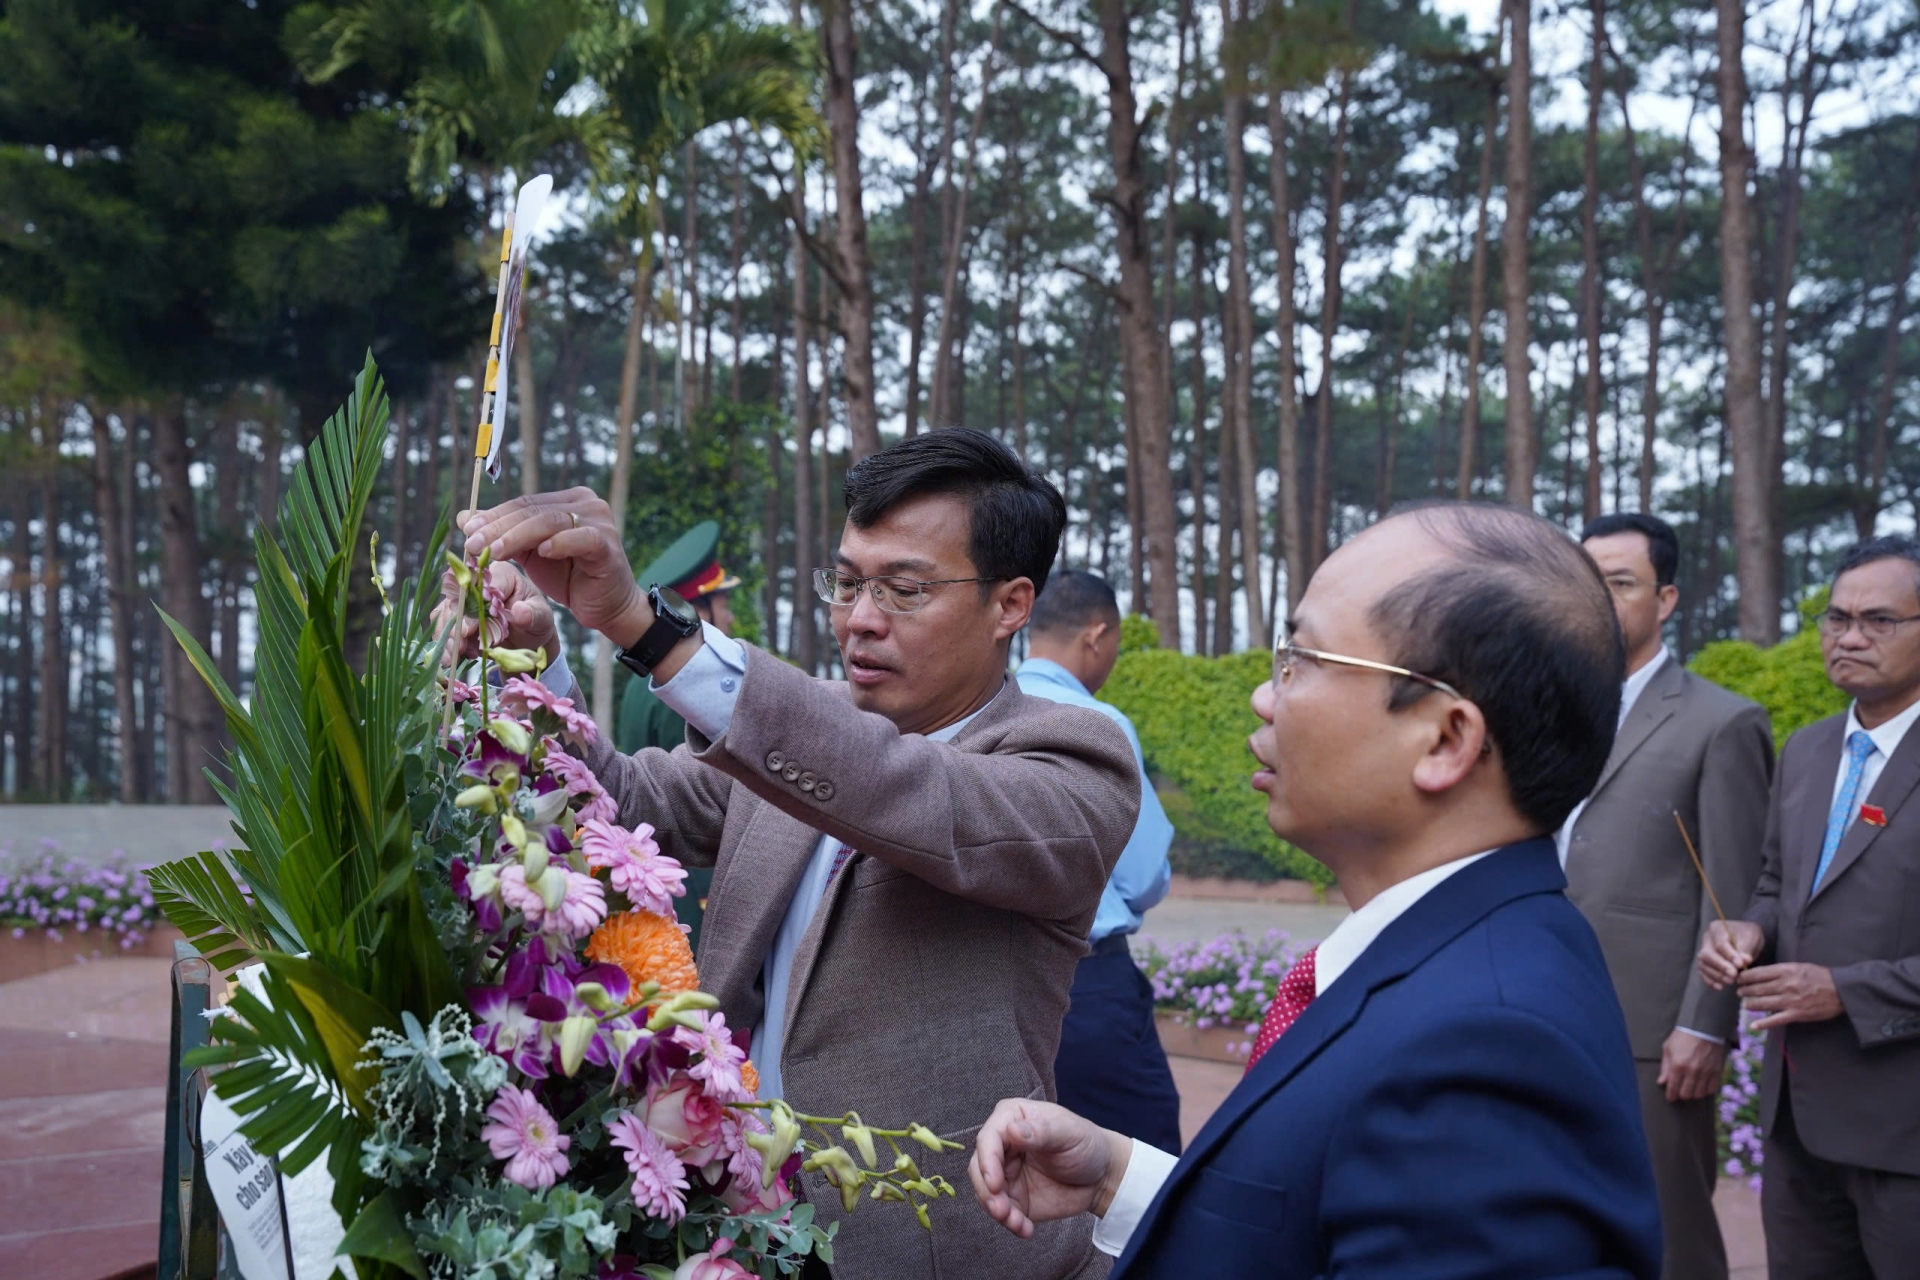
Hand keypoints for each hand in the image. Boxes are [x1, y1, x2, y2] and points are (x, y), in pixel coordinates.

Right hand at [431, 563, 558, 664]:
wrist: (528, 640)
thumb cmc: (536, 622)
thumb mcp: (542, 619)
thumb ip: (532, 615)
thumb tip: (519, 610)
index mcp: (501, 574)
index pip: (481, 584)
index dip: (474, 605)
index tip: (471, 627)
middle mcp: (478, 582)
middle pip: (458, 598)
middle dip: (457, 623)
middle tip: (459, 643)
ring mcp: (464, 600)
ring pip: (445, 612)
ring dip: (448, 634)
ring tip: (453, 654)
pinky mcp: (456, 616)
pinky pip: (443, 626)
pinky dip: (445, 642)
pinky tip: (450, 657)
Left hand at [459, 490, 648, 645]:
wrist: (606, 606)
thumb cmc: (570, 579)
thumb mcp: (530, 555)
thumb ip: (503, 536)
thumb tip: (464, 519)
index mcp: (567, 500)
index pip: (523, 503)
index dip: (494, 516)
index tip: (467, 532)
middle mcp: (585, 503)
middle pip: (533, 510)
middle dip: (499, 527)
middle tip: (473, 543)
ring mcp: (599, 520)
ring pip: (550, 522)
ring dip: (517, 536)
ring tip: (493, 552)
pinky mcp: (607, 543)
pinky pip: (581, 538)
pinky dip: (559, 544)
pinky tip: (541, 553)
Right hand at [968, 1099, 1130, 1239]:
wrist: (1101, 1176)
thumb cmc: (1086, 1144)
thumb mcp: (1069, 1133)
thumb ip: (1042, 1131)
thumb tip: (1012, 1130)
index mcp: (1012, 1118)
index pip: (989, 1138)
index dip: (987, 1160)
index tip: (995, 1183)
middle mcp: (1003, 1145)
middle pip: (979, 1167)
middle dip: (987, 1191)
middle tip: (1002, 1210)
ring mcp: (1005, 1173)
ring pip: (985, 1192)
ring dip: (997, 1210)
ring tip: (1017, 1223)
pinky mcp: (1013, 1197)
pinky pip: (1002, 1212)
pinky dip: (1010, 1223)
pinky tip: (1025, 1229)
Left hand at [1657, 1030, 1726, 1102]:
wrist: (1703, 1027)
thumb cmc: (1682, 1037)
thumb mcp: (1668, 1048)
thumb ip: (1665, 1067)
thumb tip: (1662, 1083)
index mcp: (1678, 1065)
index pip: (1673, 1089)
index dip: (1671, 1096)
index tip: (1670, 1097)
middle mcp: (1693, 1071)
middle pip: (1687, 1095)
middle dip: (1681, 1095)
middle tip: (1680, 1090)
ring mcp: (1706, 1072)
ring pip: (1700, 1094)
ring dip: (1694, 1093)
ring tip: (1690, 1087)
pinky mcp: (1716, 1071)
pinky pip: (1712, 1089)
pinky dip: (1706, 1090)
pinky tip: (1701, 1085)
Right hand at [1698, 919, 1764, 989]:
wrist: (1746, 938)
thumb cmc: (1749, 936)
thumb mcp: (1751, 938)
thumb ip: (1745, 950)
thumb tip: (1743, 961)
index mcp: (1717, 928)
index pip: (1720, 944)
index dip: (1729, 955)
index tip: (1740, 965)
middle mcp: (1707, 939)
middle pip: (1707, 954)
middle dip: (1720, 966)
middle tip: (1733, 976)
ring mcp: (1704, 951)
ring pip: (1703, 964)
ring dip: (1716, 975)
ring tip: (1731, 981)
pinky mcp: (1705, 963)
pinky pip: (1703, 972)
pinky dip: (1710, 980)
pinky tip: (1720, 987)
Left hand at [1739, 962, 1843, 1030]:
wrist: (1841, 990)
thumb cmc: (1821, 976)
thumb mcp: (1799, 966)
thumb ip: (1781, 970)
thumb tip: (1764, 973)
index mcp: (1785, 971)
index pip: (1758, 973)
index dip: (1746, 977)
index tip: (1739, 978)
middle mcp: (1785, 985)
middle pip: (1758, 988)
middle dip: (1745, 990)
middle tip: (1739, 992)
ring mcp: (1790, 1000)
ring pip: (1764, 1003)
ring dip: (1751, 1004)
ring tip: (1744, 1004)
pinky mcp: (1797, 1014)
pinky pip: (1776, 1019)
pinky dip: (1763, 1023)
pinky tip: (1753, 1025)